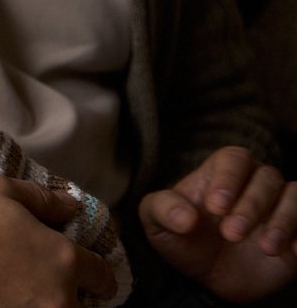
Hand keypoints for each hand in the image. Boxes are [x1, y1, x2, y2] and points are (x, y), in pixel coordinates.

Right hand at [0, 171, 116, 307]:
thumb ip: (42, 199)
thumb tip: (69, 206)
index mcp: (61, 260)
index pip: (102, 276)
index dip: (97, 273)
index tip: (92, 276)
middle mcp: (55, 301)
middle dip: (67, 296)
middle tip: (41, 284)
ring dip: (42, 306)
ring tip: (16, 294)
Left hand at [139, 146, 296, 302]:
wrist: (206, 280)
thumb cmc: (181, 240)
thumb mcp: (157, 225)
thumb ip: (162, 210)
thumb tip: (185, 218)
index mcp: (221, 173)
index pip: (234, 159)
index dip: (228, 179)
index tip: (215, 207)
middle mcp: (254, 184)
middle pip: (266, 177)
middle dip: (251, 205)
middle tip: (232, 234)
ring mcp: (278, 208)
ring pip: (294, 195)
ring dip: (283, 220)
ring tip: (266, 247)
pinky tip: (293, 251)